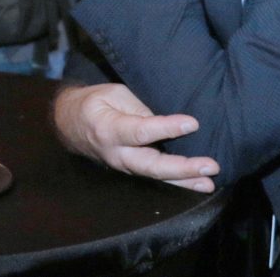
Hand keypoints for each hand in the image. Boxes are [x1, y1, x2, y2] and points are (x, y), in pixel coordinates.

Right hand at [53, 83, 218, 191]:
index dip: (168, 128)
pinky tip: (197, 185)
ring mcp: (123, 166)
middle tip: (210, 166)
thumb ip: (138, 108)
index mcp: (109, 129)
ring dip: (184, 181)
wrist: (69, 123)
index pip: (141, 131)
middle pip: (152, 165)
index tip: (193, 123)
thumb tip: (164, 123)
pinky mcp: (130, 170)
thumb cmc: (94, 103)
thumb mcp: (113, 94)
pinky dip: (176, 183)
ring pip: (155, 177)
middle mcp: (116, 153)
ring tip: (208, 182)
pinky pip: (154, 178)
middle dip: (183, 168)